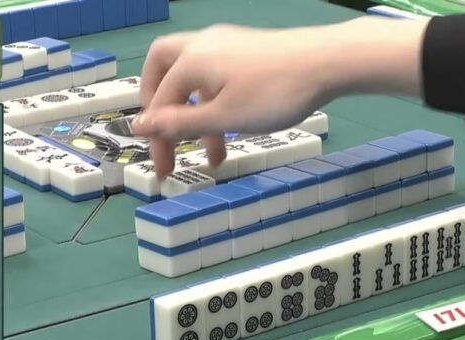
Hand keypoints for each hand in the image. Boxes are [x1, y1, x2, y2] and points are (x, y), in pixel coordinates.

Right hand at [133, 16, 431, 177]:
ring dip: (196, 114)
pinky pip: (217, 75)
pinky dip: (216, 102)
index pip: (159, 103)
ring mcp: (225, 44)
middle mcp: (201, 45)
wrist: (326, 61)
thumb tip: (138, 126)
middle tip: (166, 135)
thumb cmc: (273, 93)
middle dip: (159, 104)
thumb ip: (179, 123)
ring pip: (195, 77)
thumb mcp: (223, 117)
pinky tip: (233, 127)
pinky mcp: (247, 50)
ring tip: (212, 153)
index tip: (164, 171)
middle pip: (163, 69)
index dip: (158, 139)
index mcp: (189, 61)